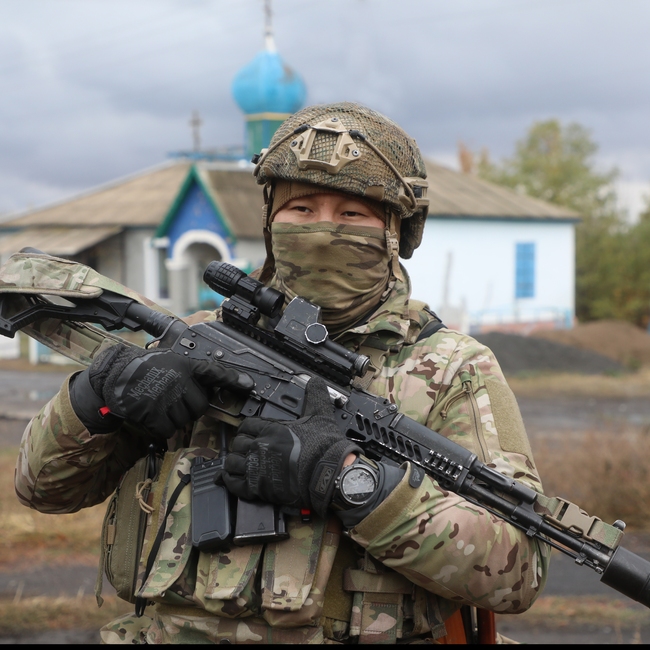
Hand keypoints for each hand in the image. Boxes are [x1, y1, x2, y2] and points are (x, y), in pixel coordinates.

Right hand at [70, 343, 253, 437]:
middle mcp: (179, 380)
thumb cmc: (142, 369)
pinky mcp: (154, 411)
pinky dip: (161, 427)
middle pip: (200, 406)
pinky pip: (168, 429)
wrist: (113, 376)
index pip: (214, 371)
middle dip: (190, 409)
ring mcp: (167, 396)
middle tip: (174, 402)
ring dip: (174, 418)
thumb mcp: (169, 362)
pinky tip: (151, 415)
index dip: (233, 379)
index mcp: (185, 366)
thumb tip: (210, 387)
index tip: (250, 385)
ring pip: (184, 419)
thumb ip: (189, 373)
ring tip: (159, 405)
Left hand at [221, 377, 360, 517]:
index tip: (250, 433)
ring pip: (232, 463)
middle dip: (240, 445)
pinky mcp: (258, 488)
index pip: (246, 425)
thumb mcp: (320, 415)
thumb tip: (315, 381)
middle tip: (246, 449)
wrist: (328, 473)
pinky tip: (235, 480)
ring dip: (234, 463)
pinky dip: (231, 481)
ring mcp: (257, 468)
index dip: (247, 429)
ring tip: (241, 464)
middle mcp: (260, 447)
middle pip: (236, 443)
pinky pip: (234, 484)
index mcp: (271, 429)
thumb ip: (314, 396)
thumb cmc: (324, 448)